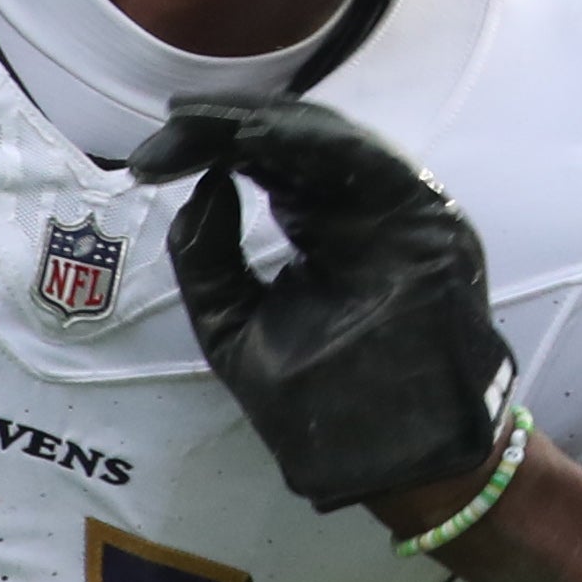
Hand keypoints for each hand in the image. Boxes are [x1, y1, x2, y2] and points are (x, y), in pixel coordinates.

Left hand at [131, 96, 514, 511]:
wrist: (388, 462)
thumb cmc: (317, 407)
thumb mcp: (234, 325)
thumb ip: (209, 259)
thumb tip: (203, 183)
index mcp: (319, 230)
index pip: (266, 166)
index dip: (211, 147)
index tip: (153, 155)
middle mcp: (358, 211)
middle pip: (293, 145)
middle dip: (230, 126)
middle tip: (175, 119)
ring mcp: (395, 211)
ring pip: (331, 144)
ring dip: (268, 125)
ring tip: (210, 119)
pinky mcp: (427, 219)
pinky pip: (371, 166)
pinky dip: (318, 146)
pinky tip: (265, 138)